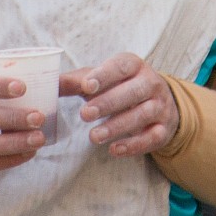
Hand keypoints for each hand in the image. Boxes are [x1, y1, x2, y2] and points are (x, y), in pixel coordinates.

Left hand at [60, 52, 180, 157]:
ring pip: (142, 115)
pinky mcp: (164, 129)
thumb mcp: (103, 80)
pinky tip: (114, 149)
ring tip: (93, 137)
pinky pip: (152, 137)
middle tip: (84, 115)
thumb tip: (51, 83)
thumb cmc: (122, 87)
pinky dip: (134, 145)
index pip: (122, 66)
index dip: (105, 75)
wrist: (160, 102)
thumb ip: (78, 81)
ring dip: (117, 126)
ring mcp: (160, 106)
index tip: (86, 86)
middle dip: (108, 103)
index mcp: (134, 66)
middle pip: (133, 91)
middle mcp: (151, 83)